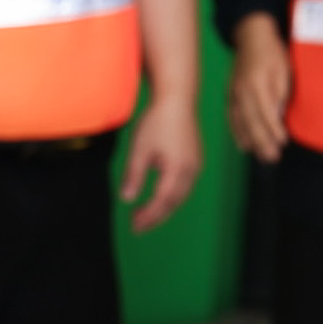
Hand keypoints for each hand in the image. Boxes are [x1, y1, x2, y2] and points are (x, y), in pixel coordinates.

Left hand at [121, 96, 200, 233]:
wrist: (178, 97)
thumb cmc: (158, 121)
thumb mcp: (139, 148)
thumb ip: (134, 175)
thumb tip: (126, 198)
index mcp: (178, 169)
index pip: (162, 201)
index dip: (148, 216)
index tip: (134, 226)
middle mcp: (191, 169)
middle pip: (174, 202)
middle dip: (156, 216)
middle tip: (137, 226)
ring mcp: (196, 164)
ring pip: (181, 194)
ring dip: (164, 207)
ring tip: (146, 214)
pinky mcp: (195, 157)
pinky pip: (185, 184)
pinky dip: (172, 195)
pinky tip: (160, 194)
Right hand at [227, 15, 292, 162]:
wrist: (250, 35)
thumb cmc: (272, 51)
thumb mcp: (283, 68)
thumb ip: (280, 91)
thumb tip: (277, 115)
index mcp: (256, 82)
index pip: (266, 112)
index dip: (273, 129)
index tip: (283, 142)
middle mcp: (242, 90)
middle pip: (252, 121)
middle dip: (262, 141)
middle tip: (272, 158)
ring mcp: (233, 93)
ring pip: (241, 122)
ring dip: (251, 141)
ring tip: (261, 157)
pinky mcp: (229, 94)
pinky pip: (232, 117)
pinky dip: (237, 133)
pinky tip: (243, 145)